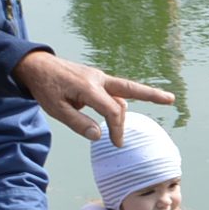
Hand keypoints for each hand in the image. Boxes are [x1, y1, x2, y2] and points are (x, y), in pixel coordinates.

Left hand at [12, 50, 172, 142]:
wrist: (36, 66)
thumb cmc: (45, 88)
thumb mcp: (56, 110)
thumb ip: (78, 123)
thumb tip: (99, 135)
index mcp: (88, 88)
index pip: (112, 111)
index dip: (117, 129)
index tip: (117, 144)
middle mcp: (98, 79)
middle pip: (130, 88)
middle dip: (152, 94)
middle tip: (171, 99)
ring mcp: (98, 77)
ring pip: (122, 92)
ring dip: (132, 104)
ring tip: (147, 111)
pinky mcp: (96, 78)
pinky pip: (114, 90)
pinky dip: (119, 101)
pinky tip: (118, 113)